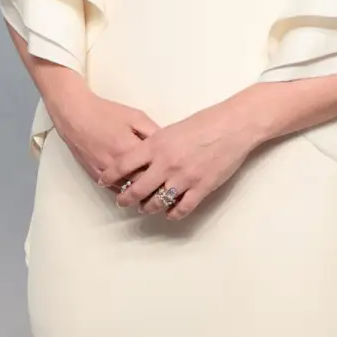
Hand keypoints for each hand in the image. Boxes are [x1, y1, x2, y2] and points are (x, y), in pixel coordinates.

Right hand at [52, 86, 161, 185]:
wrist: (75, 114)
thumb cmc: (107, 113)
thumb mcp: (136, 117)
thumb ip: (154, 132)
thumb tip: (169, 147)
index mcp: (130, 148)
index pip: (153, 171)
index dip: (165, 178)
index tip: (174, 180)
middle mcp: (117, 165)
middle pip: (141, 186)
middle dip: (155, 190)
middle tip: (168, 191)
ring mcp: (104, 172)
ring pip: (127, 191)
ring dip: (140, 194)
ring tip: (153, 195)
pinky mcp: (95, 175)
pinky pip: (114, 189)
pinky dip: (125, 191)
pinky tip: (134, 190)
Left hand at [94, 98, 261, 219]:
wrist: (232, 126)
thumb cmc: (204, 123)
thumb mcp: (172, 129)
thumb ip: (155, 144)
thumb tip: (141, 157)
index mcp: (156, 145)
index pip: (124, 165)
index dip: (110, 175)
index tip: (103, 181)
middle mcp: (166, 164)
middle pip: (137, 189)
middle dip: (125, 198)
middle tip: (121, 202)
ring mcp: (184, 178)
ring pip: (157, 202)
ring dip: (148, 208)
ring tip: (145, 208)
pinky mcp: (201, 188)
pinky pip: (182, 209)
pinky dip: (172, 214)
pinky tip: (169, 213)